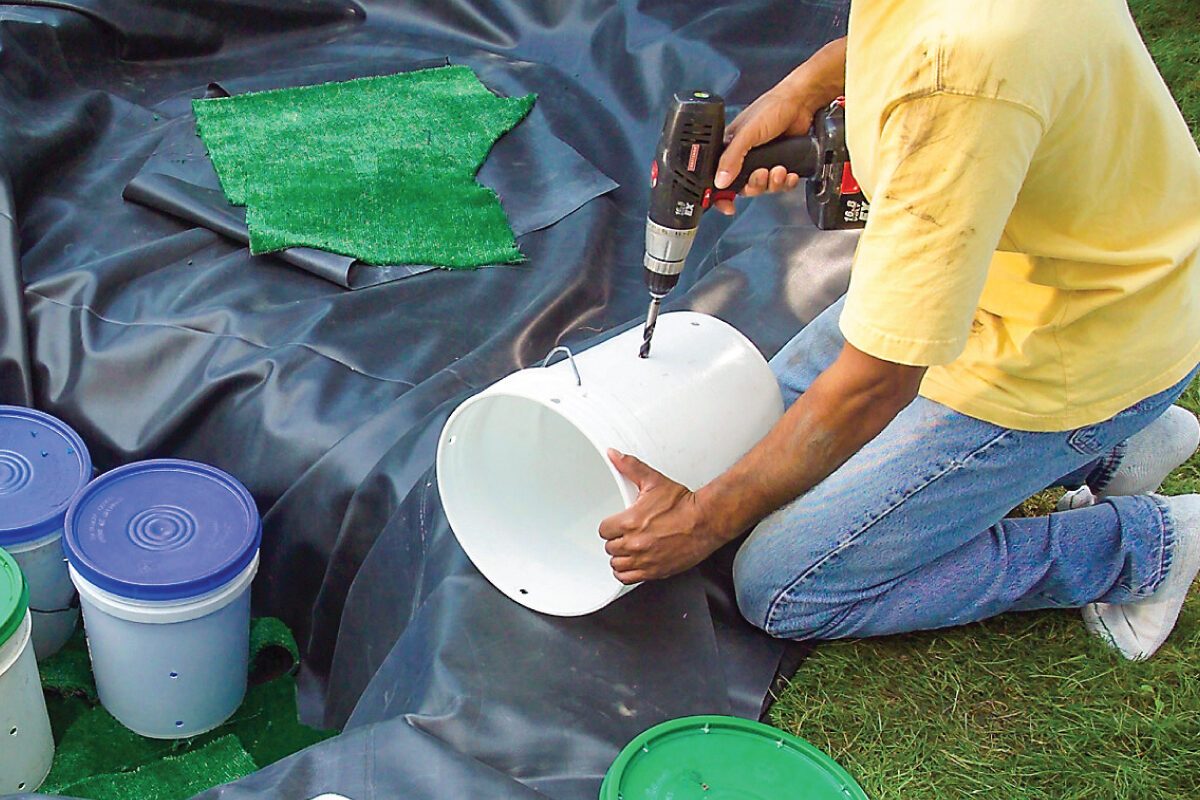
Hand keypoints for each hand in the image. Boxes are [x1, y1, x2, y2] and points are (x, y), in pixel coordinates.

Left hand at [598, 450, 724, 583]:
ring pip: (617, 565)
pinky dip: (628, 573)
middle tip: (625, 535)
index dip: (609, 527)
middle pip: (610, 548)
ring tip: (628, 550)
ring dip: (620, 557)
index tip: (615, 525)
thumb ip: (630, 467)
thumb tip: (614, 455)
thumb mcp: (654, 480)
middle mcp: (635, 544)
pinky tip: (633, 564)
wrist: (705, 521)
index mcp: (630, 522)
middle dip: (616, 540)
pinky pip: (630, 578)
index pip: (603, 530)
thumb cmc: (683, 504)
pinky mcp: (655, 571)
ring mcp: (645, 560)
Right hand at [712, 90, 812, 214]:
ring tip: (778, 170)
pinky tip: (789, 173)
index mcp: (730, 149)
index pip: (719, 178)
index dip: (721, 195)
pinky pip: (780, 184)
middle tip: (761, 174)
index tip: (727, 206)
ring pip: (763, 187)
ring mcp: (763, 162)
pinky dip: (785, 182)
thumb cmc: (771, 108)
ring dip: (772, 183)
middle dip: (755, 185)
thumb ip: (732, 157)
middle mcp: (745, 158)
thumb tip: (720, 180)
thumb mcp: (747, 134)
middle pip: (744, 187)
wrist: (801, 104)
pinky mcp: (780, 164)